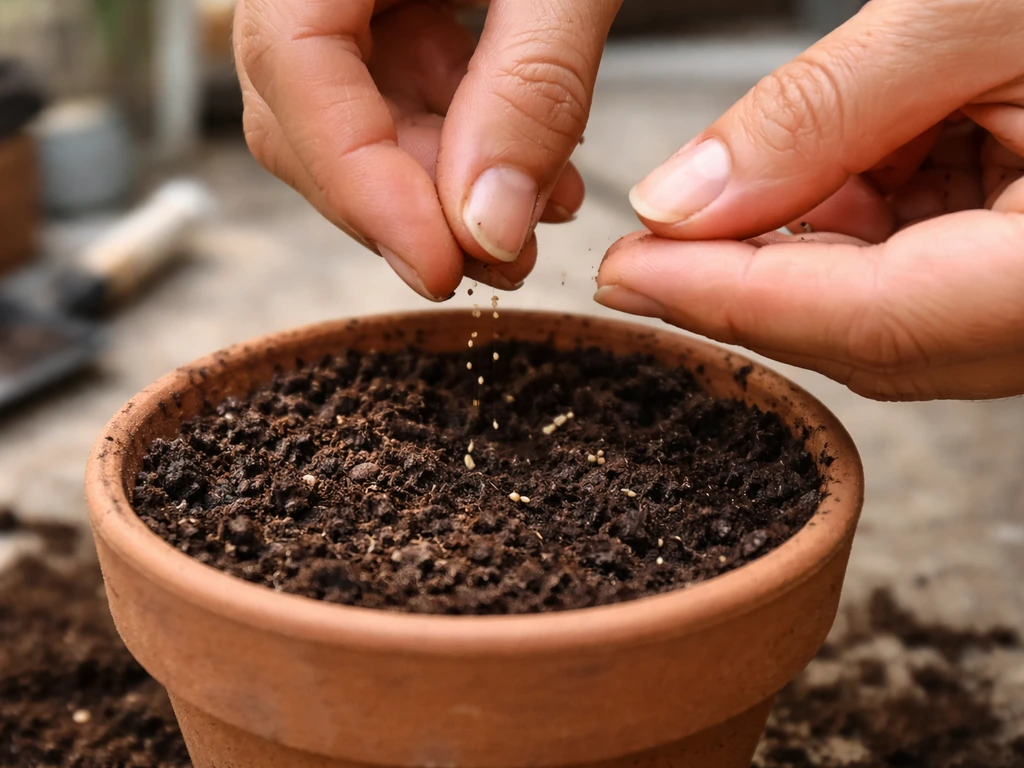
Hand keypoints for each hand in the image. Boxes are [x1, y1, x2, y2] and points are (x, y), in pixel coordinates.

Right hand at [235, 0, 618, 299]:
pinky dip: (462, 138)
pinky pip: (397, 81)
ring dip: (441, 183)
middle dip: (402, 201)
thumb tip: (486, 229)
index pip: (290, 64)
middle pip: (305, 106)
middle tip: (493, 261)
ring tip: (538, 214)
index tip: (440, 268)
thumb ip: (530, 87)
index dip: (359, 184)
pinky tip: (533, 166)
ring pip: (353, 110)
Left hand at [596, 0, 1023, 400]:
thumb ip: (820, 114)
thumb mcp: (978, 10)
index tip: (628, 273)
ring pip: (891, 318)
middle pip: (874, 339)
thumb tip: (681, 201)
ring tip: (762, 179)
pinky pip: (927, 282)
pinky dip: (857, 234)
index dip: (732, 301)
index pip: (873, 319)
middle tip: (649, 248)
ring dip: (803, 256)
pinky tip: (835, 174)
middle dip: (749, 288)